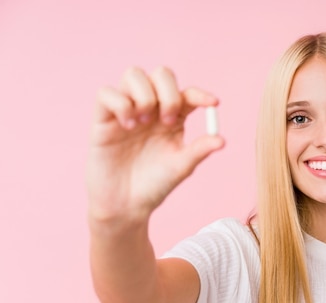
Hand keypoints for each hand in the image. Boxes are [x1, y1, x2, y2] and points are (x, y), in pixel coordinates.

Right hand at [86, 66, 224, 224]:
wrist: (126, 205)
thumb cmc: (155, 185)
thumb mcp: (181, 167)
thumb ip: (199, 151)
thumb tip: (222, 140)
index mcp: (173, 118)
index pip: (187, 94)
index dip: (200, 94)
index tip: (212, 103)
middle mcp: (151, 109)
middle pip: (161, 74)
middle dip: (168, 92)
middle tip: (167, 122)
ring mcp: (127, 111)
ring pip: (133, 74)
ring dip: (144, 95)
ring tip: (143, 123)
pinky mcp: (103, 119)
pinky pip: (106, 93)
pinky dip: (120, 104)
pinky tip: (126, 127)